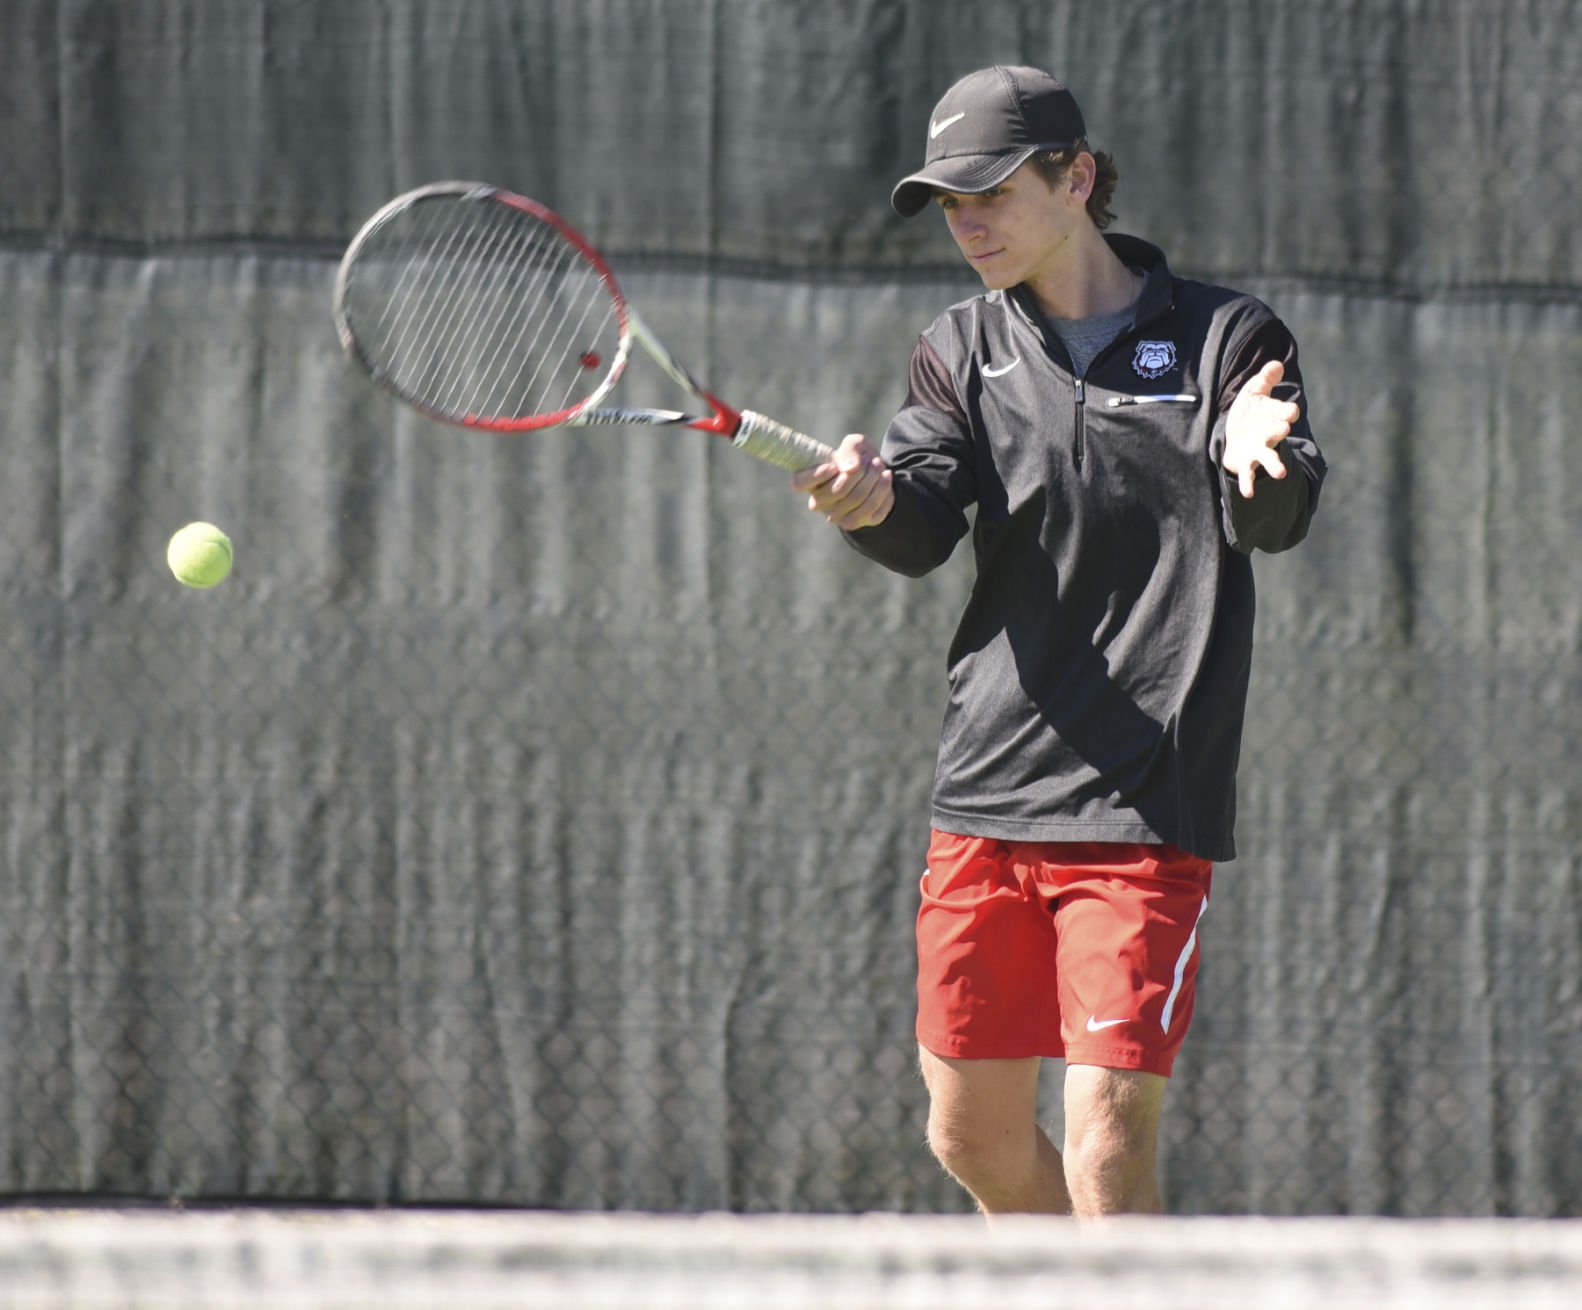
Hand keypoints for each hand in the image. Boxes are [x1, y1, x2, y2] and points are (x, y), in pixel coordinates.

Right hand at [791, 433, 893, 529]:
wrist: (876, 477)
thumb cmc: (857, 458)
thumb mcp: (855, 445)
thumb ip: (850, 449)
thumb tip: (850, 467)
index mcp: (810, 481)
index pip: (799, 483)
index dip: (815, 476)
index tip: (833, 466)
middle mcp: (818, 502)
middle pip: (836, 491)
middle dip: (860, 473)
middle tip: (873, 461)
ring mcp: (834, 516)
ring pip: (855, 500)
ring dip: (873, 480)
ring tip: (880, 466)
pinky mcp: (852, 523)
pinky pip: (870, 510)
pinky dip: (882, 491)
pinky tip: (886, 478)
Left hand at [1223, 360, 1300, 498]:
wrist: (1238, 433)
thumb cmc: (1251, 411)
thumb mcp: (1255, 391)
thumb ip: (1264, 379)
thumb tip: (1275, 364)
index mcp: (1274, 415)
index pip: (1284, 412)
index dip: (1287, 412)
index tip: (1291, 412)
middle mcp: (1269, 433)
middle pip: (1277, 432)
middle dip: (1280, 430)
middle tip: (1284, 430)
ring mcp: (1259, 449)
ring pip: (1268, 457)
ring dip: (1274, 464)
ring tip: (1281, 473)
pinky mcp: (1247, 462)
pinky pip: (1248, 474)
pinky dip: (1248, 484)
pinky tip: (1248, 493)